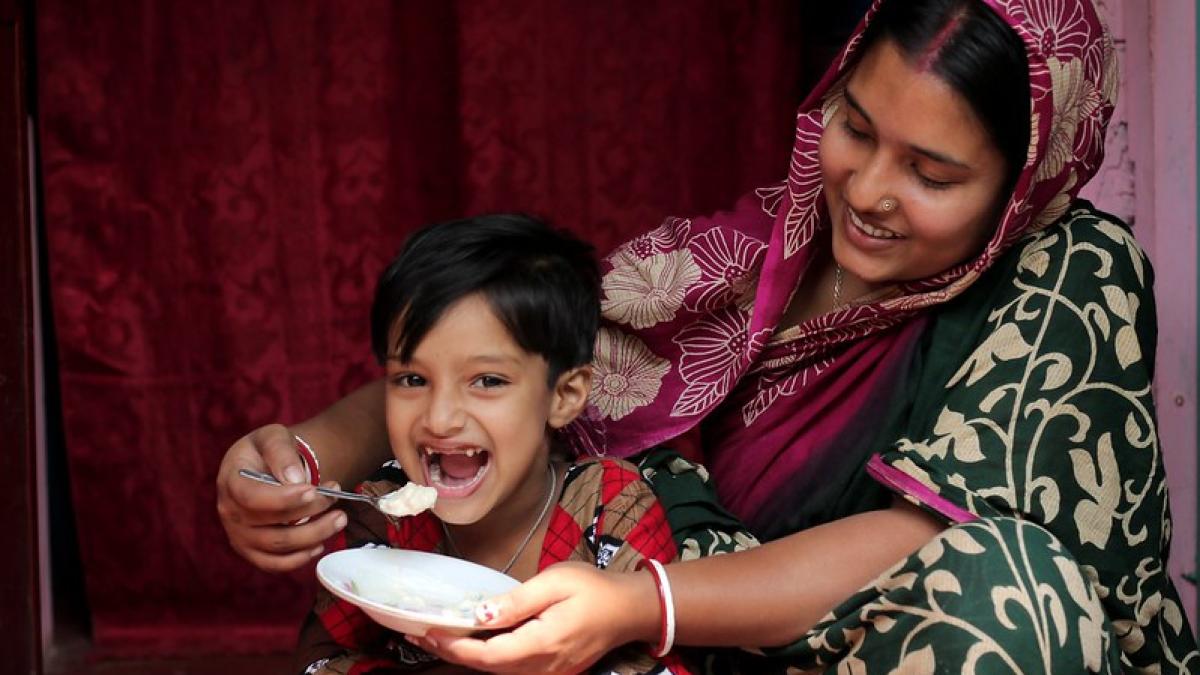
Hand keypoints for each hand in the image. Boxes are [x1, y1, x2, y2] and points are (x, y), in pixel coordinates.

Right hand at [216, 423, 346, 571]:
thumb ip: (281, 453)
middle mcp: (229, 513)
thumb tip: (295, 480)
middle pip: (272, 525)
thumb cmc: (267, 451)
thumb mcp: (273, 437)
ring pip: (279, 546)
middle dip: (311, 512)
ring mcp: (239, 536)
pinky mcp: (251, 552)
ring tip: (340, 518)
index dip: (284, 499)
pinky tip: (320, 543)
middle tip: (336, 496)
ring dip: (315, 535)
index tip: (313, 491)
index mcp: (230, 481)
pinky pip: (275, 564)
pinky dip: (300, 558)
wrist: (261, 467)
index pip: (252, 497)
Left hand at [412, 562, 659, 673]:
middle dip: (450, 651)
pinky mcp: (551, 671)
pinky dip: (486, 658)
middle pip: (487, 668)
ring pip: (497, 672)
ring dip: (465, 656)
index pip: (487, 656)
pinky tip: (471, 642)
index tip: (427, 629)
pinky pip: (511, 669)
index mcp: (543, 644)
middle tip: (418, 632)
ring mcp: (548, 673)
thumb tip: (480, 614)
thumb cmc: (594, 589)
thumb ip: (517, 601)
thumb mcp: (555, 582)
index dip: (453, 646)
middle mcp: (543, 668)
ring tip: (437, 635)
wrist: (629, 609)